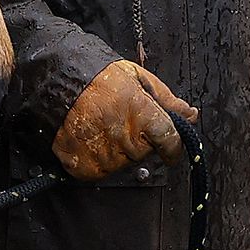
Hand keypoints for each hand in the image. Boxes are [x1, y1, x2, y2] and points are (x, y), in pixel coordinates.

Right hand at [53, 61, 196, 181]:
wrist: (58, 80)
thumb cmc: (99, 77)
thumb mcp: (139, 79)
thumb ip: (167, 101)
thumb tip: (190, 114)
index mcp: (141, 113)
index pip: (169, 141)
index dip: (173, 148)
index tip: (171, 151)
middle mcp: (123, 136)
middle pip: (143, 153)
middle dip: (138, 141)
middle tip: (121, 122)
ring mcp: (101, 153)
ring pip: (121, 164)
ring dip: (116, 152)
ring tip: (102, 128)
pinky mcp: (82, 164)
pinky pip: (98, 172)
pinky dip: (95, 160)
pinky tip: (89, 139)